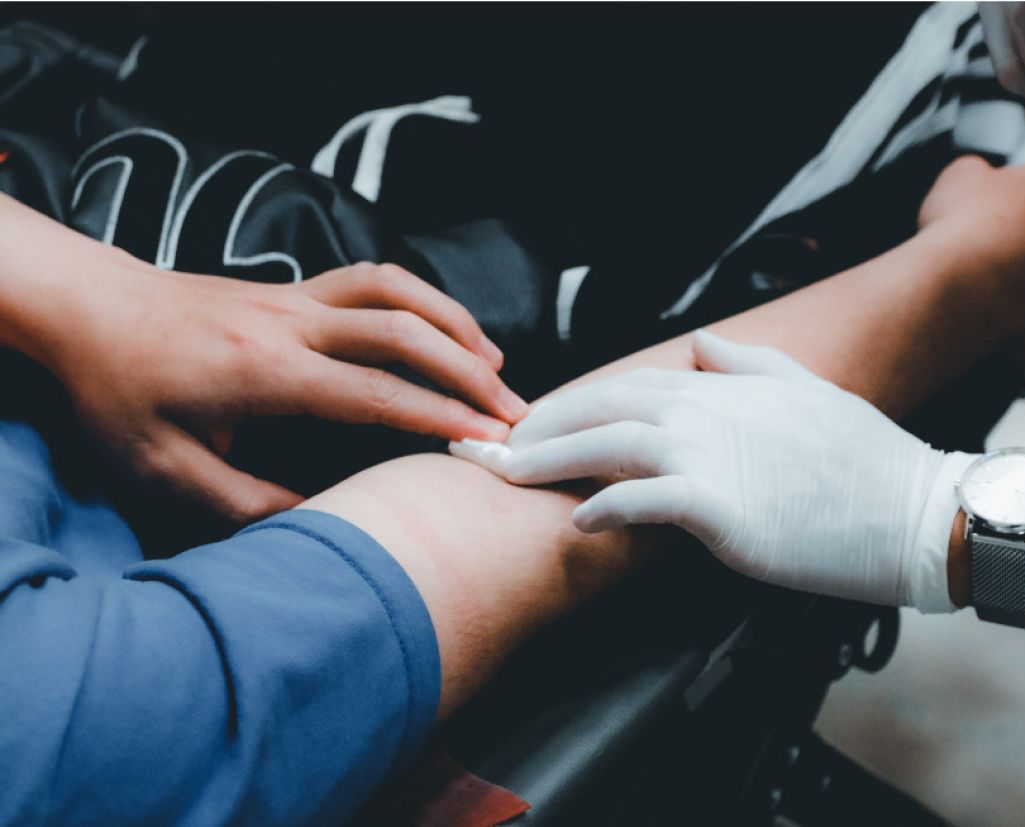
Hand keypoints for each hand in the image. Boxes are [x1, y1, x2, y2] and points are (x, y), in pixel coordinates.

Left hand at [49, 257, 525, 521]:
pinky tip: (443, 329)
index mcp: (263, 372)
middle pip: (402, 332)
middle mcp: (289, 324)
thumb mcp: (163, 468)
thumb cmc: (119, 391)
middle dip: (469, 374)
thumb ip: (243, 502)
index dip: (438, 417)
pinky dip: (422, 300)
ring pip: (396, 291)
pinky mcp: (293, 288)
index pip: (373, 393)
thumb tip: (319, 519)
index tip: (489, 442)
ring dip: (455, 324)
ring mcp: (294, 297)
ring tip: (497, 365)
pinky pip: (375, 279)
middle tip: (516, 413)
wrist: (87, 310)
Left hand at [452, 331, 971, 611]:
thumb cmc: (862, 460)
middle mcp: (706, 410)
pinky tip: (576, 523)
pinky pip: (642, 502)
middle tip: (493, 448)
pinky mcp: (719, 506)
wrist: (912, 511)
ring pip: (607, 447)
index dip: (573, 402)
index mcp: (723, 385)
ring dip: (548, 461)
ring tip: (506, 476)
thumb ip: (749, 361)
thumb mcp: (807, 389)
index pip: (626, 385)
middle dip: (539, 427)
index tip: (534, 420)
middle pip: (601, 409)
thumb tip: (702, 343)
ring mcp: (710, 454)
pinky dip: (604, 508)